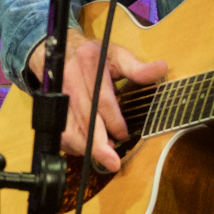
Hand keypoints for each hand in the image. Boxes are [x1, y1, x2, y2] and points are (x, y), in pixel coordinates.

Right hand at [32, 32, 167, 175]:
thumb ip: (137, 66)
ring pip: (70, 130)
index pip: (101, 98)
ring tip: (103, 156)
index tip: (124, 134)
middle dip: (98, 144)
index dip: (113, 120)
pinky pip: (60, 133)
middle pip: (85, 118)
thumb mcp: (116, 54)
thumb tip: (162, 68)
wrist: (57, 51)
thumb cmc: (92, 55)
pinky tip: (87, 149)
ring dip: (86, 147)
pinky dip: (73, 146)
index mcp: (89, 63)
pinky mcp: (51, 108)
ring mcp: (58, 96)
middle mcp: (71, 80)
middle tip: (112, 162)